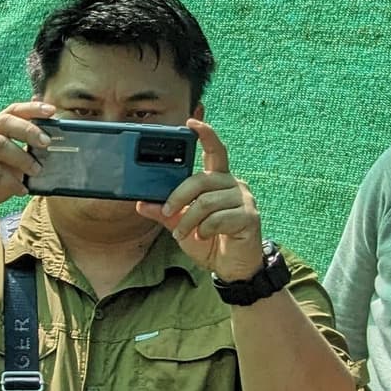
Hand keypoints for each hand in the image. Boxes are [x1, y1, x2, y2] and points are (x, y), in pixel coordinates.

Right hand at [0, 103, 54, 225]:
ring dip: (22, 157)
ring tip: (36, 171)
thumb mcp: (8, 164)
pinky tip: (21, 190)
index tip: (51, 110)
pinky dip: (13, 181)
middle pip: (4, 122)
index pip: (11, 111)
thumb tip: (47, 140)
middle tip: (46, 142)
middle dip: (28, 130)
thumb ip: (22, 150)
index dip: (31, 108)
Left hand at [139, 119, 266, 279]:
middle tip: (167, 214)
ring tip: (183, 234)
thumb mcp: (181, 226)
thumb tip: (141, 203)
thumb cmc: (209, 241)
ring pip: (207, 202)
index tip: (191, 122)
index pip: (214, 151)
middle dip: (178, 197)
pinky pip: (219, 218)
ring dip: (189, 221)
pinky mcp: (250, 216)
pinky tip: (204, 236)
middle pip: (201, 179)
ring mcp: (244, 199)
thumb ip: (164, 213)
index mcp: (218, 180)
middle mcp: (233, 184)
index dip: (205, 135)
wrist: (231, 267)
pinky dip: (204, 230)